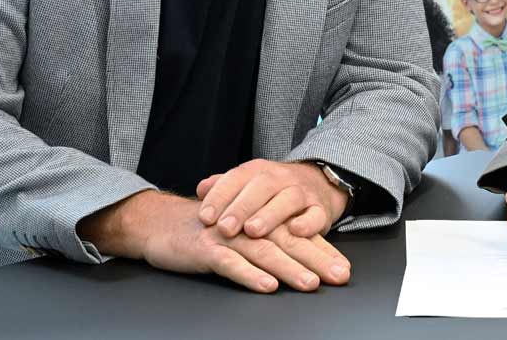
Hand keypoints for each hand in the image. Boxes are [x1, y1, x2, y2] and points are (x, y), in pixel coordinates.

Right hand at [79, 190, 350, 293]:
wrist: (161, 222)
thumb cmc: (208, 231)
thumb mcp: (241, 235)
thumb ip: (269, 244)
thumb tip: (306, 264)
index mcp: (260, 221)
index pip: (297, 235)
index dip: (323, 252)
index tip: (344, 270)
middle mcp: (248, 225)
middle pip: (287, 242)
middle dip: (316, 260)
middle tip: (338, 276)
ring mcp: (228, 235)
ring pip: (264, 252)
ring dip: (289, 268)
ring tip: (310, 283)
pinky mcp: (207, 248)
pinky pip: (231, 263)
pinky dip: (250, 275)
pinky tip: (267, 286)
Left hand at [196, 159, 348, 238]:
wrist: (317, 183)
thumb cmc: (272, 192)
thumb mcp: (248, 185)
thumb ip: (224, 187)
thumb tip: (200, 189)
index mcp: (258, 171)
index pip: (236, 178)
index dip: (219, 197)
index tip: (204, 217)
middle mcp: (280, 178)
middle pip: (260, 187)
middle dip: (241, 208)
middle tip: (224, 228)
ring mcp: (302, 193)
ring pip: (288, 199)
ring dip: (270, 215)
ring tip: (253, 231)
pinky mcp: (321, 210)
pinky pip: (316, 214)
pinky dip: (307, 223)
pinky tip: (295, 231)